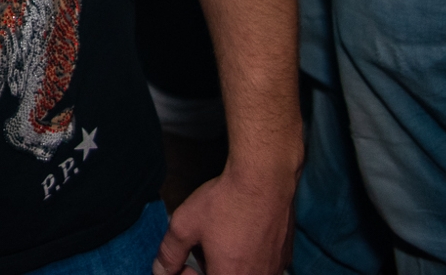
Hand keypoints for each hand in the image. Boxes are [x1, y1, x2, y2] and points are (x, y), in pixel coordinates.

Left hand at [156, 165, 294, 274]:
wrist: (265, 180)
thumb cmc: (225, 203)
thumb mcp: (185, 225)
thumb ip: (170, 254)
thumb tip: (161, 271)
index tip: (182, 264)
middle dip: (207, 268)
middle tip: (200, 247)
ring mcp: (274, 270)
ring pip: (243, 274)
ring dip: (228, 264)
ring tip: (221, 239)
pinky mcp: (285, 258)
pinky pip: (261, 267)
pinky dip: (247, 257)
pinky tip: (241, 234)